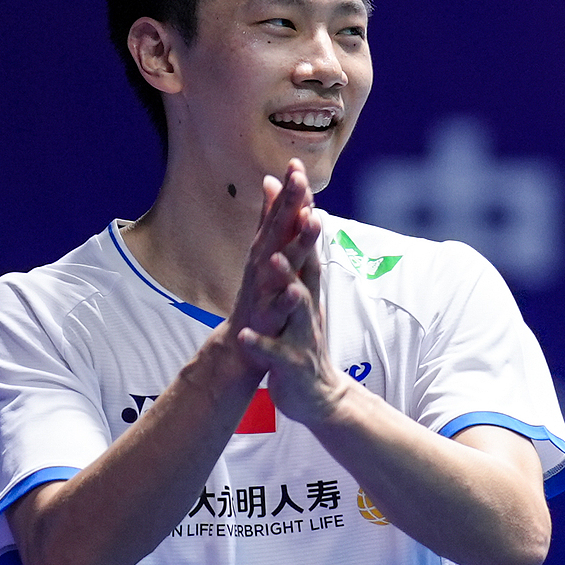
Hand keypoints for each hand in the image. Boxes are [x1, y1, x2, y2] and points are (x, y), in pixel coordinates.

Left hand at [233, 160, 343, 426]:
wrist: (319, 395)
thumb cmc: (302, 336)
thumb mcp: (298, 290)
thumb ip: (294, 249)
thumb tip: (292, 206)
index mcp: (305, 285)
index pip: (305, 239)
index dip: (300, 205)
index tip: (295, 169)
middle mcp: (307, 303)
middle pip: (308, 263)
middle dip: (306, 234)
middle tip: (304, 205)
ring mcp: (301, 332)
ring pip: (295, 306)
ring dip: (285, 283)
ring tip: (271, 261)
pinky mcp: (290, 362)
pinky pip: (274, 352)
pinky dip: (261, 344)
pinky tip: (245, 336)